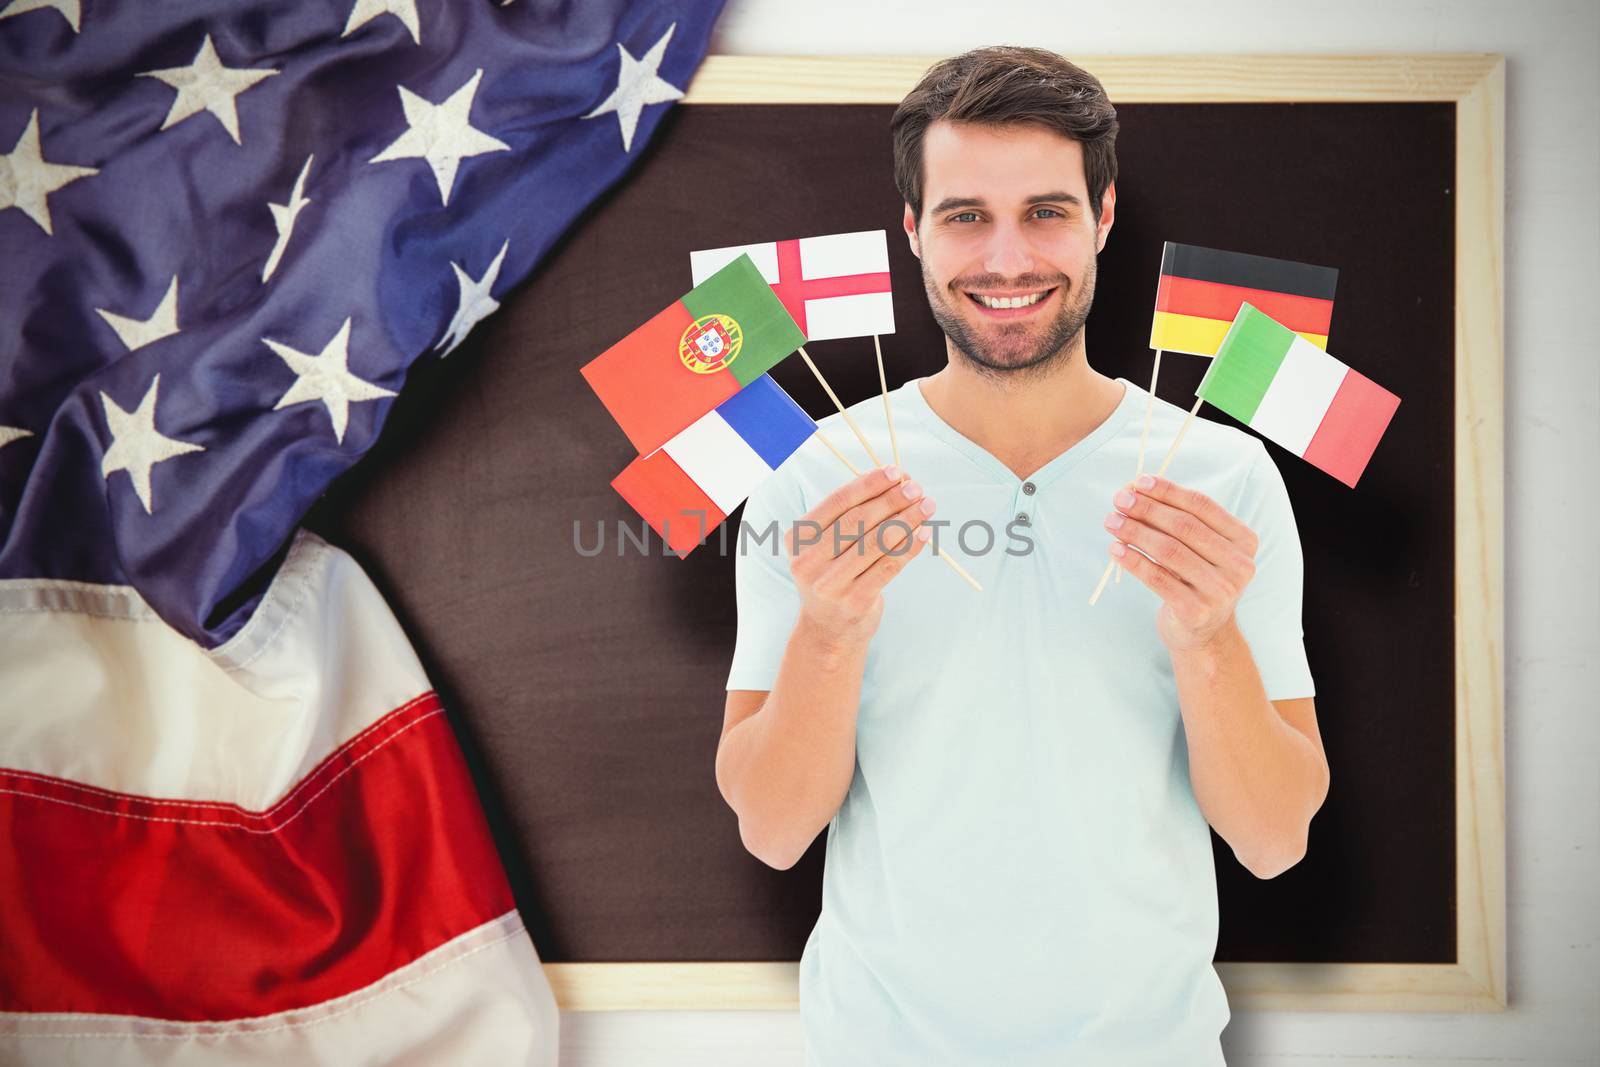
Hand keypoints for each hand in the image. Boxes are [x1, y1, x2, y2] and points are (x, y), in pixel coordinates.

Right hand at [789, 465, 936, 649]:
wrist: (827, 630)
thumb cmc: (834, 575)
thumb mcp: (827, 546)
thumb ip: (851, 516)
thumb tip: (897, 482)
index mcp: (799, 538)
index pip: (838, 502)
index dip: (869, 484)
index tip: (895, 471)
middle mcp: (809, 560)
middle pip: (857, 520)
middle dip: (891, 500)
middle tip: (916, 487)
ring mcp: (830, 583)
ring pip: (876, 542)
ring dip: (906, 520)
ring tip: (927, 506)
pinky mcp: (854, 602)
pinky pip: (888, 567)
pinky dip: (909, 547)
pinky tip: (924, 533)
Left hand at [1103, 473, 1258, 651]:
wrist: (1205, 634)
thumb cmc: (1197, 580)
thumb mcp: (1201, 549)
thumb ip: (1179, 521)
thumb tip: (1136, 491)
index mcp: (1244, 541)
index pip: (1202, 506)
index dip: (1168, 491)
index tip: (1139, 482)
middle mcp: (1239, 565)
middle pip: (1184, 527)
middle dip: (1147, 509)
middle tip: (1119, 500)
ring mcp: (1220, 591)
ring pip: (1169, 551)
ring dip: (1135, 532)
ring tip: (1111, 521)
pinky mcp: (1196, 611)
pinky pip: (1157, 578)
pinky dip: (1133, 561)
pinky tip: (1115, 549)